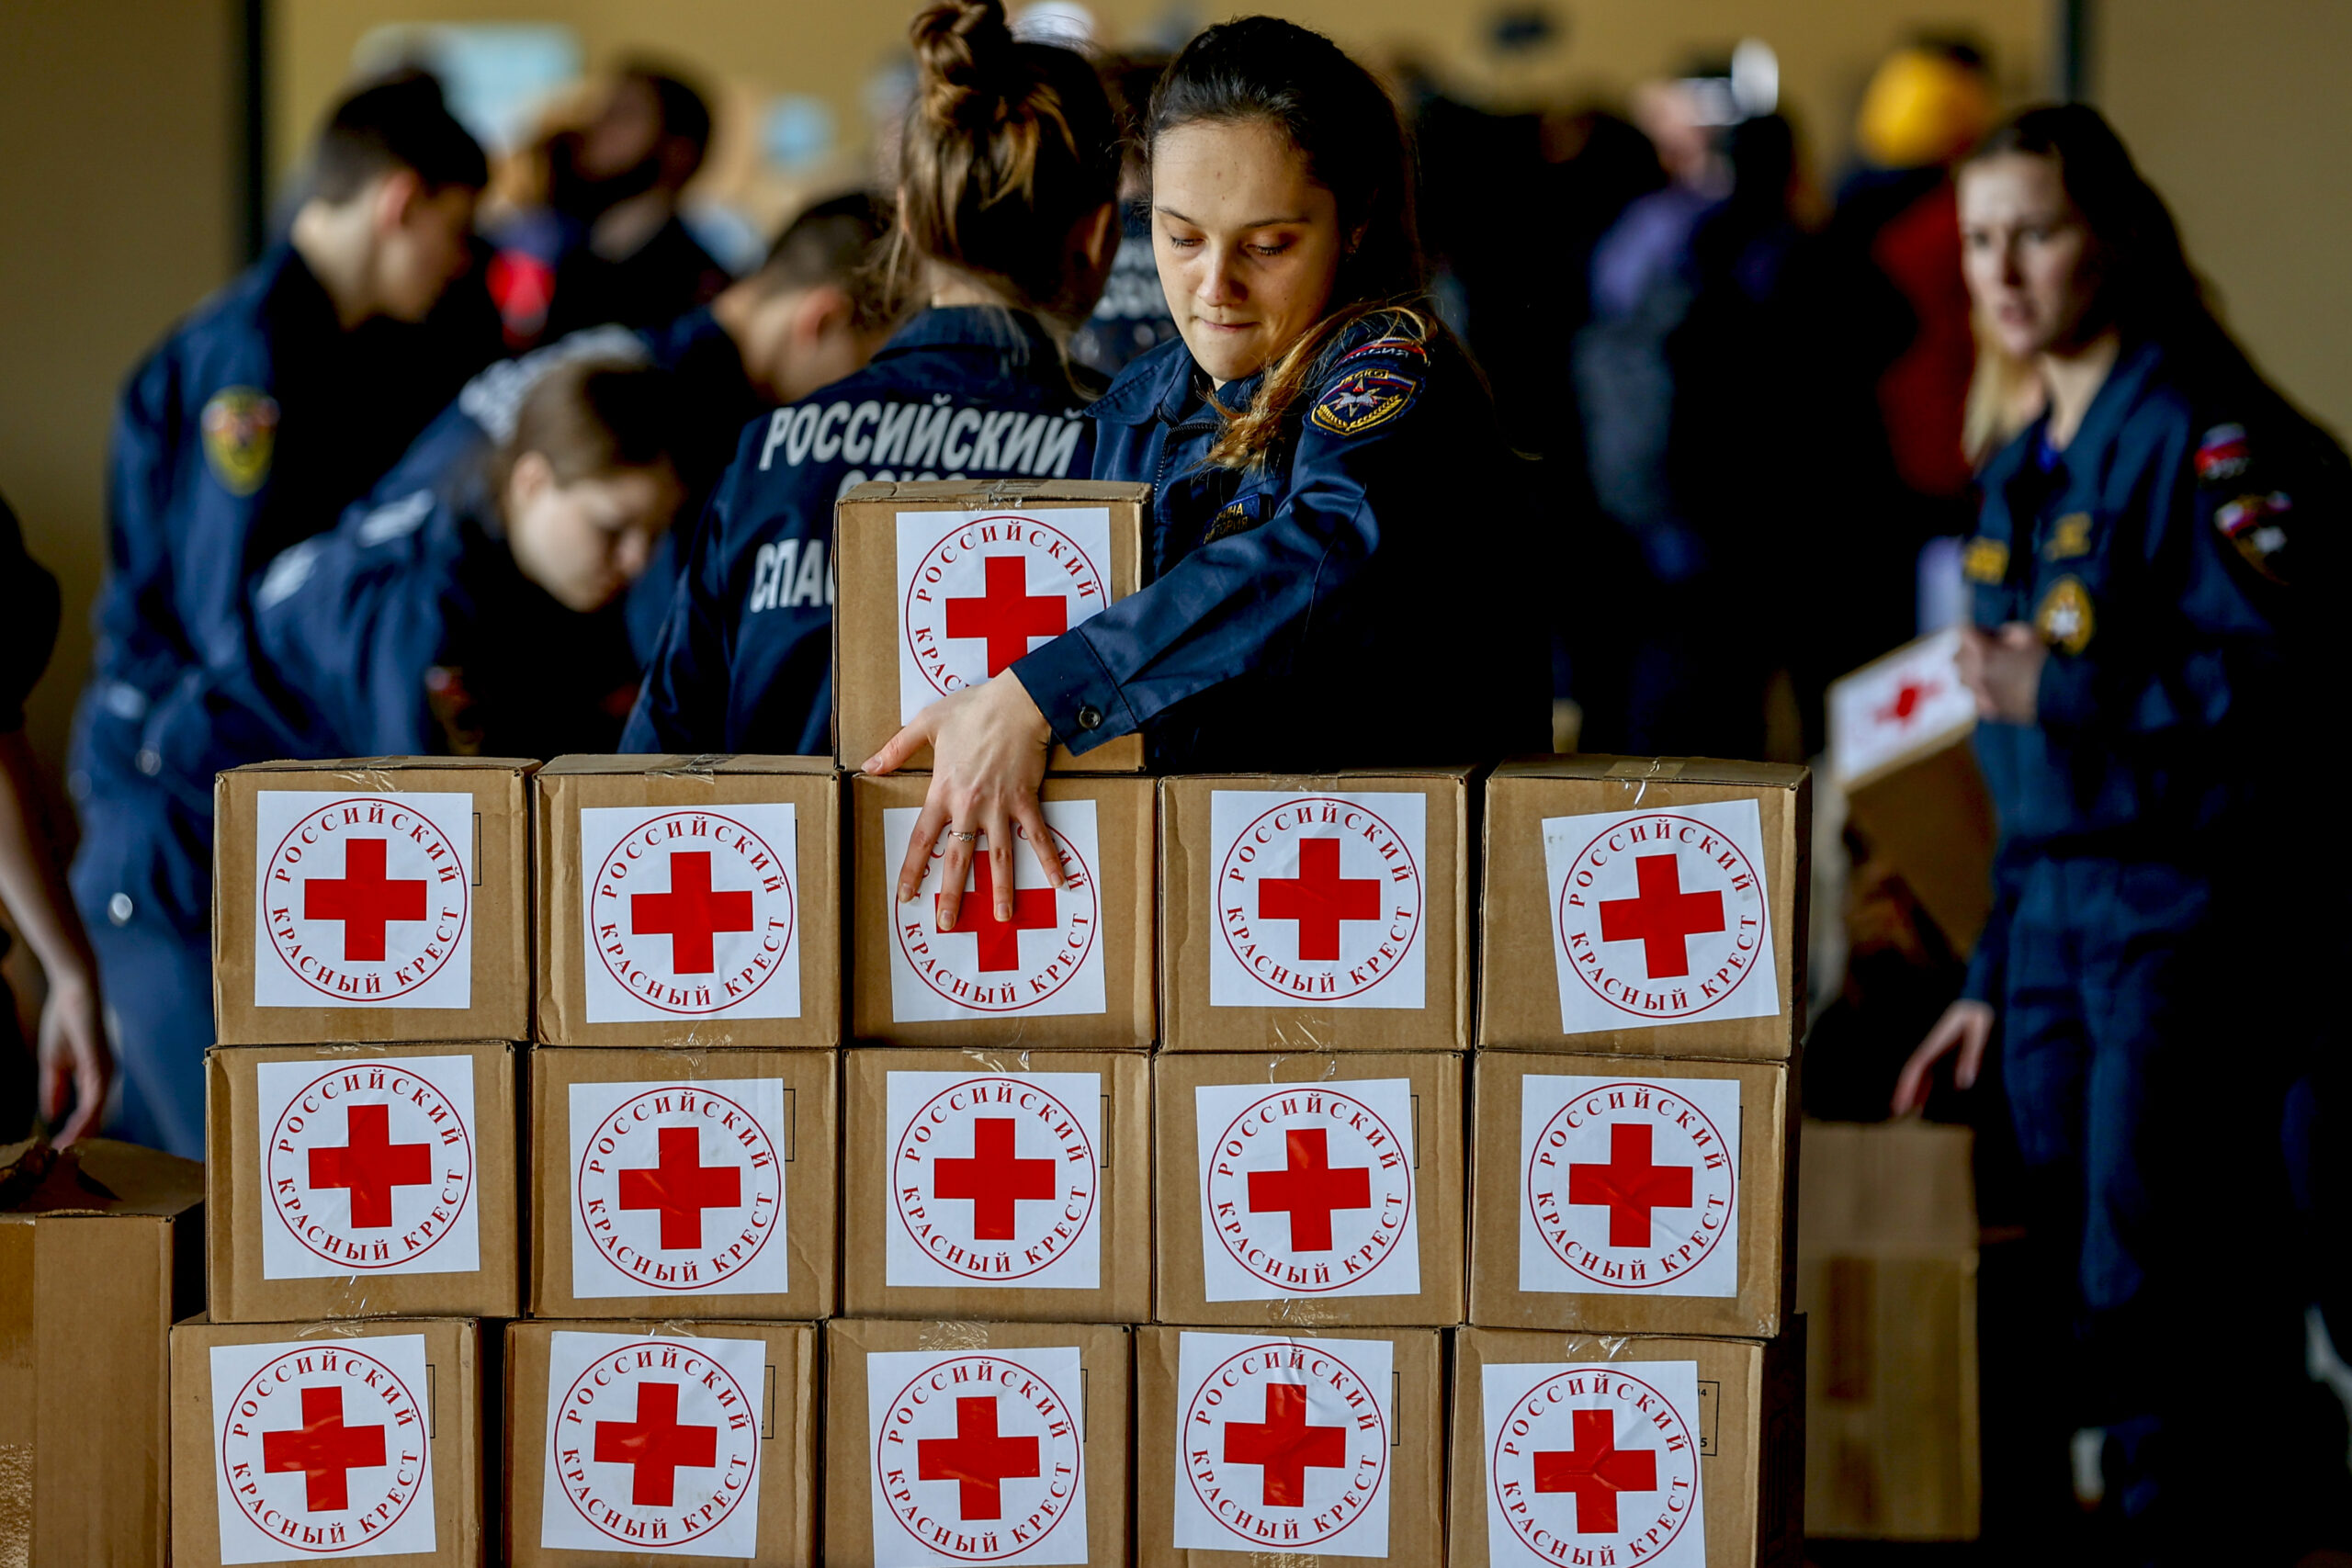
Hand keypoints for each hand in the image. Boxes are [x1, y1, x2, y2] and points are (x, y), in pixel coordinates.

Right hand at [37, 968, 110, 1144]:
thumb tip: (53, 1115)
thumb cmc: (65, 1024)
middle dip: (79, 1138)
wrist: (73, 993)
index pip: (88, 1112)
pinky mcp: (101, 1063)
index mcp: (95, 1077)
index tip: (58, 1149)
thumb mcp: (54, 1064)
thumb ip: (54, 1089)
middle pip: (96, 1117)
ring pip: (97, 1111)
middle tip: (61, 1159)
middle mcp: (105, 1077)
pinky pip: (95, 1096)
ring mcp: (106, 1071)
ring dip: (82, 1132)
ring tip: (65, 1150)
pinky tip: (74, 1129)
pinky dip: (85, 1115)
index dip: (74, 1132)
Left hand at [866, 674, 1061, 929]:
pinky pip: (1038, 835)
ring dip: (1000, 889)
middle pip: (958, 859)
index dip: (914, 870)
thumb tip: (870, 766)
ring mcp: (1000, 806)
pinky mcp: (1026, 800)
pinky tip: (1060, 883)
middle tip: (948, 925)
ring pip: (998, 856)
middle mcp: (969, 806)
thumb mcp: (926, 723)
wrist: (1015, 701)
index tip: (907, 896)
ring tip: (1002, 918)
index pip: (922, 840)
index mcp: (943, 791)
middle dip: (952, 895)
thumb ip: (897, 748)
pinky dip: (1050, 859)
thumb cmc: (973, 708)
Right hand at [1891, 999, 1993, 1115]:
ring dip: (1914, 1089)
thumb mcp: (1980, 1028)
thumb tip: (1962, 1083)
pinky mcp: (1947, 1049)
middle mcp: (1934, 1045)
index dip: (1906, 1085)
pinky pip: (1933, 1070)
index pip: (1916, 1066)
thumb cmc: (1981, 1009)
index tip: (1900, 1104)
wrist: (1985, 994)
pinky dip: (1927, 1084)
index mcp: (1937, 1040)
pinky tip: (1926, 1097)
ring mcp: (1939, 1047)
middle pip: (1914, 1070)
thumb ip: (1971, 1054)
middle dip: (1904, 1090)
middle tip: (1895, 1112)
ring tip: (1907, 1109)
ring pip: (1923, 1072)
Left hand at [1956, 622, 2044, 723]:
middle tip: (1987, 650)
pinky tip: (1995, 687)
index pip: (1963, 633)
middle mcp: (1973, 675)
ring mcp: (1978, 694)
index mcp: (1982, 654)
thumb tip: (1998, 638)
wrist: (2057, 697)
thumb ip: (2007, 631)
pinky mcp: (1986, 710)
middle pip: (1956, 656)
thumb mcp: (2028, 634)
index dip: (1976, 630)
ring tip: (1988, 669)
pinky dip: (1980, 689)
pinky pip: (1974, 695)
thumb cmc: (2043, 662)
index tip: (1988, 633)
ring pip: (1961, 678)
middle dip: (1969, 650)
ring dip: (1970, 670)